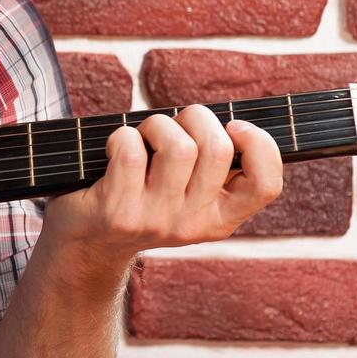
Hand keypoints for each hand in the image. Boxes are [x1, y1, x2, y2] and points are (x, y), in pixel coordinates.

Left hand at [43, 105, 282, 268]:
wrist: (88, 240)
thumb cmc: (141, 195)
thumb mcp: (186, 193)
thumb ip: (211, 166)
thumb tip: (233, 123)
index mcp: (220, 219)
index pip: (267, 185)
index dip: (260, 145)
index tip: (234, 127)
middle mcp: (193, 224)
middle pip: (218, 149)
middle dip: (196, 116)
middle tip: (174, 123)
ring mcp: (156, 220)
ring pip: (179, 146)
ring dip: (157, 123)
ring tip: (144, 134)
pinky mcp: (118, 211)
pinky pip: (131, 150)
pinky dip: (122, 135)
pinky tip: (115, 147)